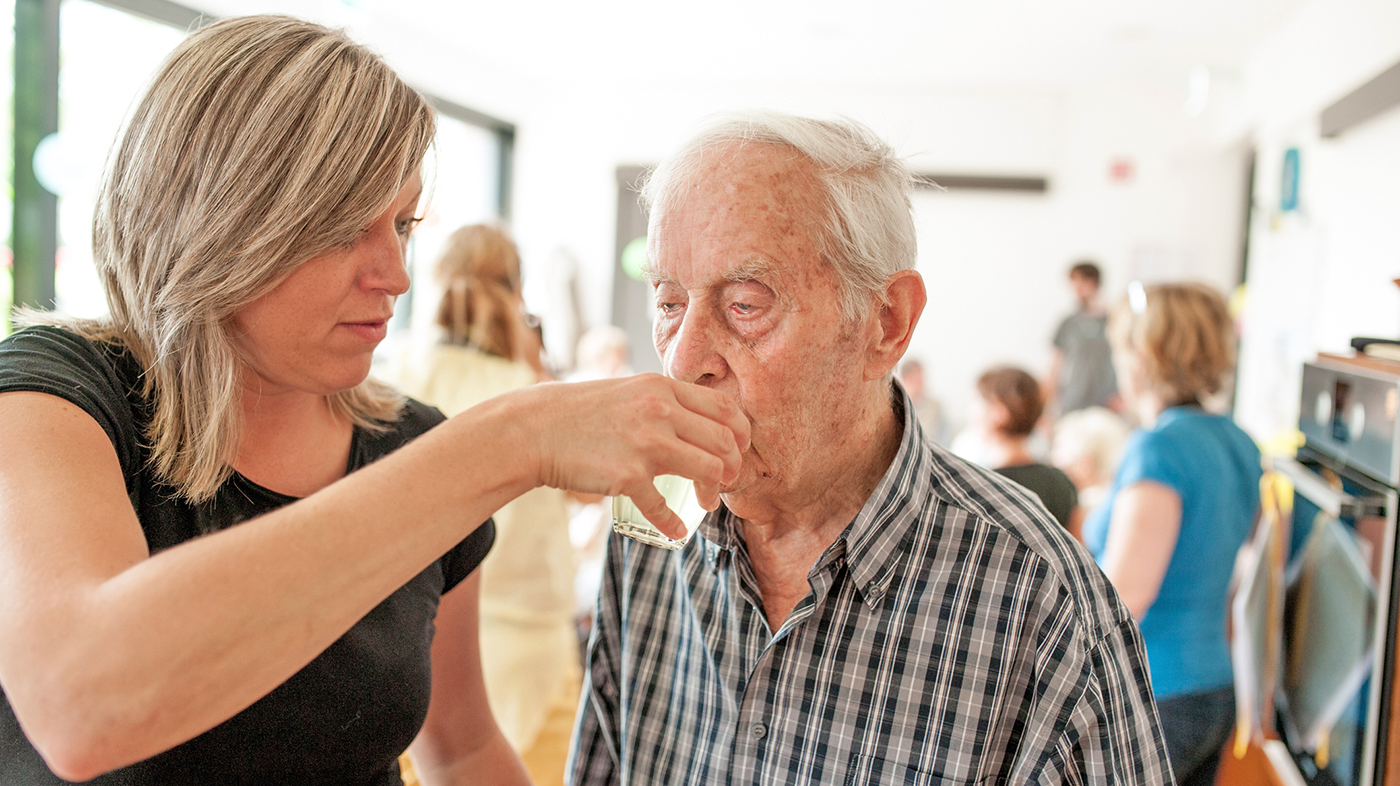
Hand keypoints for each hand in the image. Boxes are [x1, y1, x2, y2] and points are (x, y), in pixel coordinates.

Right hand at [517, 374, 748, 536]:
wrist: (536, 429)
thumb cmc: (583, 413)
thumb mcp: (630, 391)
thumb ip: (665, 401)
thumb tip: (703, 423)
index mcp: (662, 388)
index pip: (724, 408)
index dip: (741, 433)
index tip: (739, 450)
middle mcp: (659, 411)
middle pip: (723, 441)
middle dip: (732, 466)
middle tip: (726, 480)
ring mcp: (645, 444)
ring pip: (707, 469)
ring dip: (712, 492)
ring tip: (706, 502)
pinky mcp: (627, 476)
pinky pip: (664, 508)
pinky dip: (674, 524)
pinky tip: (676, 530)